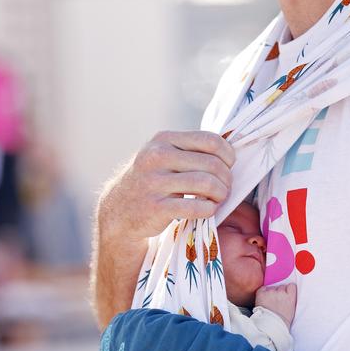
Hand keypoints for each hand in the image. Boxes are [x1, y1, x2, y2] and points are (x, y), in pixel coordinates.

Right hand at [97, 130, 234, 245]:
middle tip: (225, 188)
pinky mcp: (155, 207)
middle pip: (211, 164)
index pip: (209, 140)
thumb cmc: (152, 181)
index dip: (227, 155)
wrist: (119, 211)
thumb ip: (190, 149)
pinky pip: (195, 207)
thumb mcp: (164, 156)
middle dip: (226, 178)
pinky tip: (208, 210)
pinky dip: (209, 209)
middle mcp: (157, 157)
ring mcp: (154, 182)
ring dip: (221, 194)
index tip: (229, 167)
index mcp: (163, 139)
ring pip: (206, 183)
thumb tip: (230, 150)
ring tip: (219, 199)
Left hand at [255, 282, 296, 326]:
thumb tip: (287, 292)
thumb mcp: (292, 309)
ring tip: (269, 303)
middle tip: (277, 302)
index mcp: (291, 296)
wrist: (270, 327)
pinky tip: (263, 300)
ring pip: (272, 288)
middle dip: (279, 293)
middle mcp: (281, 292)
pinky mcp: (261, 294)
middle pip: (281, 287)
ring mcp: (271, 292)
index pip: (291, 286)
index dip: (288, 290)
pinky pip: (262, 289)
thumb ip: (290, 299)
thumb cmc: (282, 321)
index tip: (286, 296)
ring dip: (271, 293)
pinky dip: (262, 293)